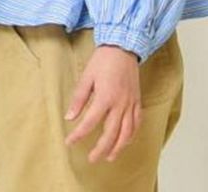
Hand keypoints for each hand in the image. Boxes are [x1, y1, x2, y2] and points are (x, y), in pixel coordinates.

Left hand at [63, 44, 142, 163]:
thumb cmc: (103, 60)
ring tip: (109, 157)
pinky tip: (124, 142)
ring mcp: (131, 104)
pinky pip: (136, 124)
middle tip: (91, 159)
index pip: (89, 123)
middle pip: (110, 134)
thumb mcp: (86, 76)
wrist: (123, 47)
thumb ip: (79, 98)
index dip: (78, 135)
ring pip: (126, 133)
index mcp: (105, 97)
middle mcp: (120, 104)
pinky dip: (131, 136)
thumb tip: (69, 117)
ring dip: (117, 148)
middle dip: (100, 149)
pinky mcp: (138, 102)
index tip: (69, 142)